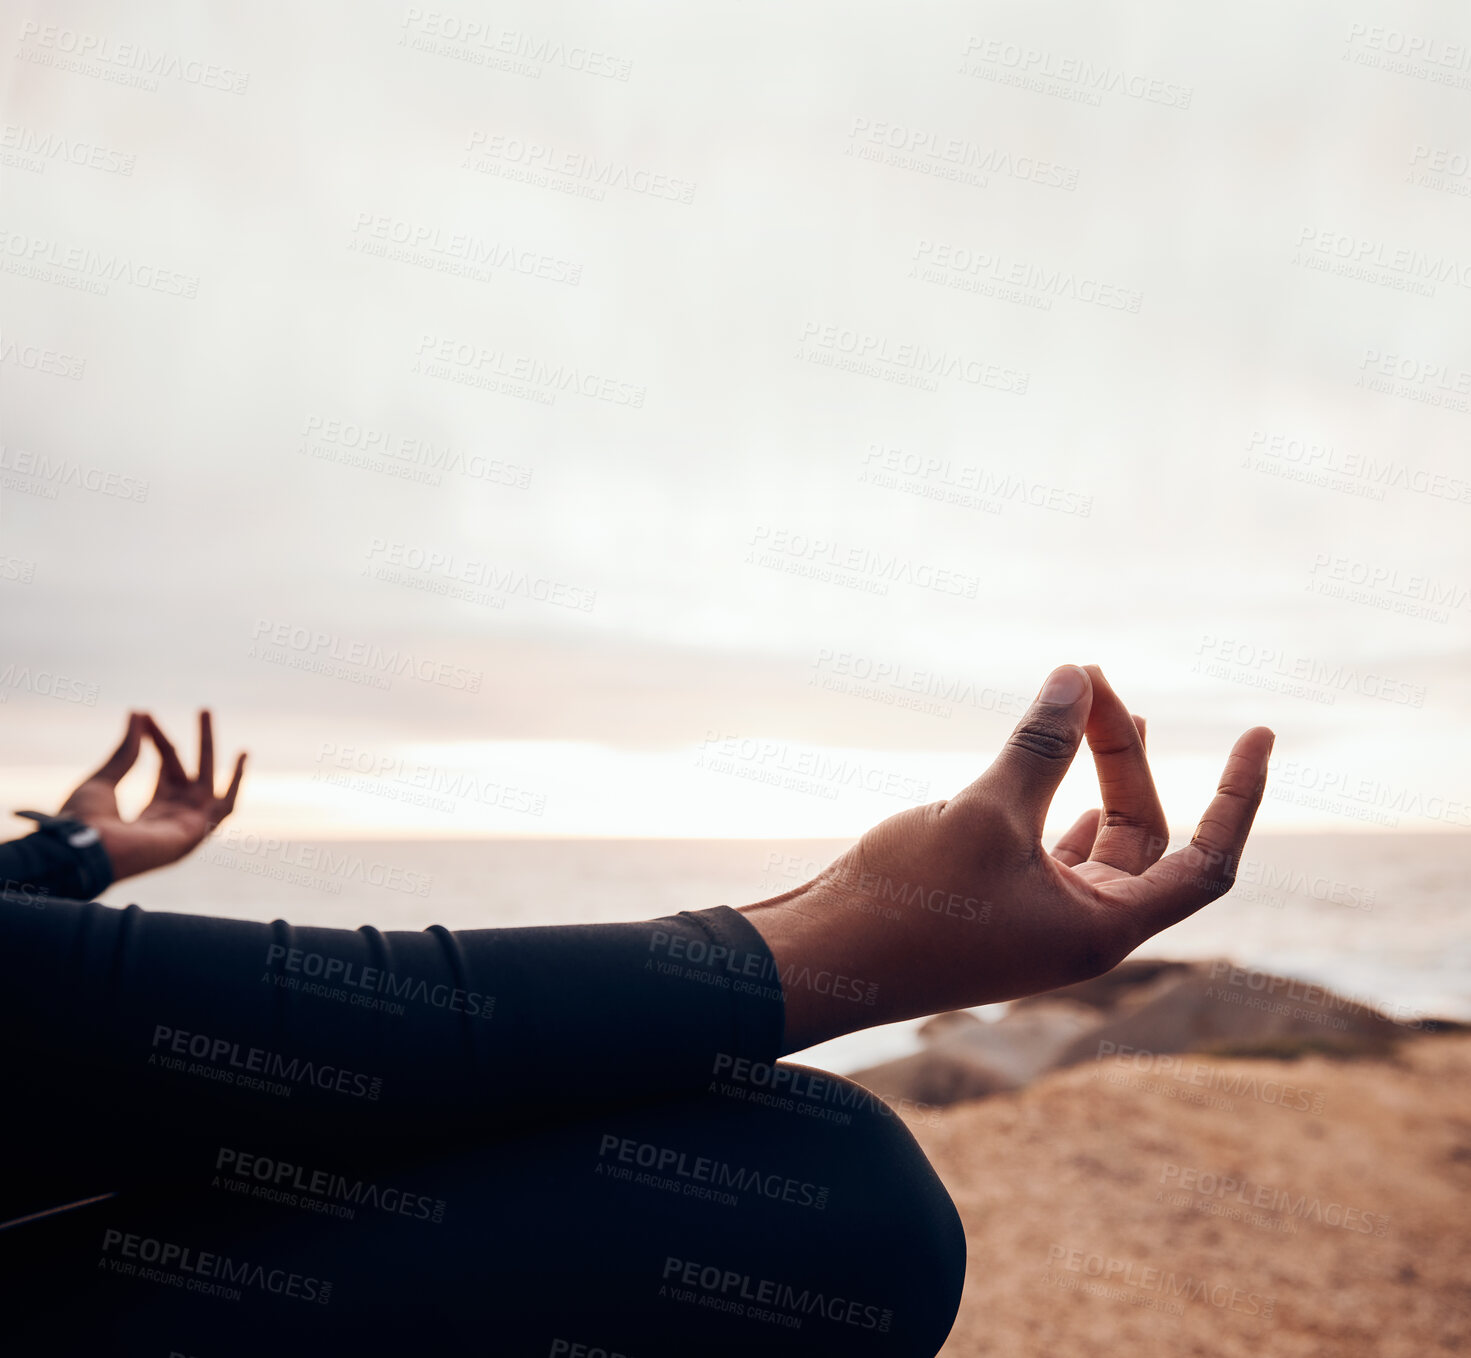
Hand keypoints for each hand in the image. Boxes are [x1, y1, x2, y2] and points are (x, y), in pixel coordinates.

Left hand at [56, 711, 246, 882]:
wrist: (83, 850)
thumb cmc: (86, 822)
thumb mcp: (104, 779)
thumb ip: (126, 749)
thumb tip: (137, 713)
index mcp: (150, 810)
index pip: (165, 767)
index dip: (158, 738)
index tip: (145, 715)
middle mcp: (173, 817)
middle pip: (191, 770)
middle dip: (199, 740)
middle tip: (204, 708)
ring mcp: (185, 824)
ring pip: (210, 782)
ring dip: (214, 752)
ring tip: (220, 724)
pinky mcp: (195, 831)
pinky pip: (225, 805)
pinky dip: (236, 782)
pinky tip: (242, 757)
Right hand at [739, 665, 1273, 1051]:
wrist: (820, 961)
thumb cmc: (905, 903)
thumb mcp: (984, 813)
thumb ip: (1041, 745)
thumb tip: (1079, 677)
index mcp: (1101, 929)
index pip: (1207, 862)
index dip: (1239, 797)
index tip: (1260, 735)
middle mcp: (1080, 929)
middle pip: (1139, 835)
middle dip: (1124, 756)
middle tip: (1092, 684)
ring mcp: (1035, 919)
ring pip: (1093, 837)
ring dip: (1095, 772)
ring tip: (1093, 704)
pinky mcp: (992, 904)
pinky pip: (1048, 844)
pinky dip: (1052, 796)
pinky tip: (1043, 758)